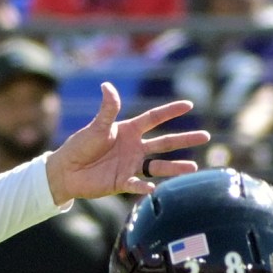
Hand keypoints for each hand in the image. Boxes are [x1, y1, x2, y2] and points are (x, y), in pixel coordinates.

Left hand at [42, 84, 208, 202]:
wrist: (66, 171)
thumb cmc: (80, 146)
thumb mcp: (96, 126)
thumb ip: (107, 109)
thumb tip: (107, 85)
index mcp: (129, 130)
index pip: (154, 118)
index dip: (171, 111)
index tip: (189, 105)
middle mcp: (134, 147)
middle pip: (165, 142)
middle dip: (184, 139)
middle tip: (206, 136)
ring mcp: (130, 165)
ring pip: (158, 166)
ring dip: (175, 166)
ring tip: (194, 167)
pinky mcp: (122, 182)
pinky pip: (136, 184)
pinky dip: (143, 186)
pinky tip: (152, 187)